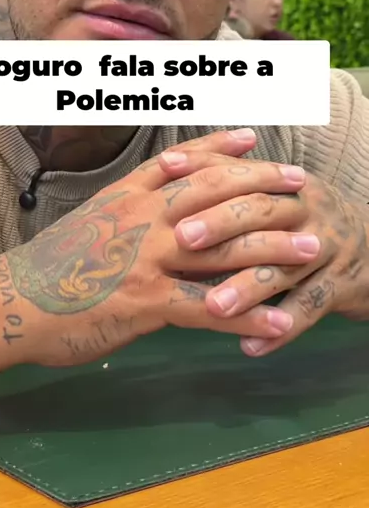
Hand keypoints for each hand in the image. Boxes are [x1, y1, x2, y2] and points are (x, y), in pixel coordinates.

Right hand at [5, 129, 311, 366]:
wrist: (9, 299)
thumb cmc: (47, 265)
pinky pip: (208, 309)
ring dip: (272, 249)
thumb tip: (159, 190)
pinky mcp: (146, 301)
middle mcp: (142, 219)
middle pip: (213, 194)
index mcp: (127, 197)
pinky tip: (279, 321)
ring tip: (311, 248)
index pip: (181, 163)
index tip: (252, 138)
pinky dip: (248, 316)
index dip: (219, 148)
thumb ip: (127, 202)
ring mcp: (147, 258)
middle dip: (262, 186)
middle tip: (300, 182)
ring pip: (221, 248)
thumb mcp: (88, 218)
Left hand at [173, 171, 368, 356]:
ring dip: (248, 288)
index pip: (242, 172)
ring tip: (213, 306)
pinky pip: (310, 308)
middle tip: (182, 239)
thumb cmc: (302, 218)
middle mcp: (307, 209)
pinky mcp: (342, 286)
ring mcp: (327, 248)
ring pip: (284, 267)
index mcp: (284, 183)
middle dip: (220, 224)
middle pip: (262, 212)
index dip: (205, 172)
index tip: (166, 174)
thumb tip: (165, 161)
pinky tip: (250, 346)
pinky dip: (281, 329)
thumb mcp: (272, 191)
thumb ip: (223, 175)